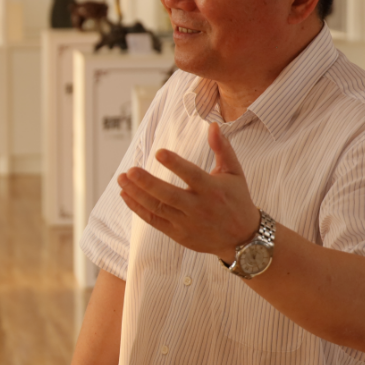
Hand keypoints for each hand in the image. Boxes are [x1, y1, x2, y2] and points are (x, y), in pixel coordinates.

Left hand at [117, 123, 258, 262]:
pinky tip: (126, 195)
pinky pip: (154, 221)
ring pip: (157, 208)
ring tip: (121, 179)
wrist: (243, 238)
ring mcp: (187, 223)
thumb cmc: (237, 200)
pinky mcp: (178, 234)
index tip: (159, 152)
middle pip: (169, 195)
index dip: (175, 164)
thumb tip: (212, 126)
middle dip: (147, 183)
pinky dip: (138, 208)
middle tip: (129, 170)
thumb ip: (222, 148)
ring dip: (137, 194)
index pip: (192, 175)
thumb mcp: (234, 173)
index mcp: (212, 190)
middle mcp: (198, 207)